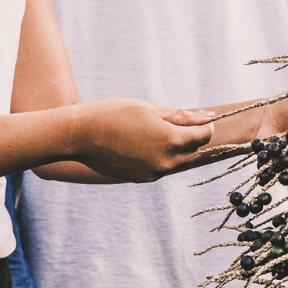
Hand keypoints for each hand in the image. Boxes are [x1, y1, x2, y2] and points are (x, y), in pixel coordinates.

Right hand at [73, 98, 215, 181]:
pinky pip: (161, 168)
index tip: (201, 117)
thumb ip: (181, 116)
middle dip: (193, 138)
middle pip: (194, 152)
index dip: (206, 125)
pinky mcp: (141, 179)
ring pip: (177, 162)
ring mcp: (152, 173)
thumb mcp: (150, 108)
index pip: (204, 136)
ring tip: (162, 130)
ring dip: (177, 148)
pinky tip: (147, 142)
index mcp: (170, 141)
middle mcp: (165, 162)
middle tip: (185, 123)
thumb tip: (207, 116)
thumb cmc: (114, 114)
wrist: (80, 135)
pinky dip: (162, 156)